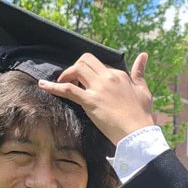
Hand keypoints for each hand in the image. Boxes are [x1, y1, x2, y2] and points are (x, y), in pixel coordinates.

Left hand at [38, 53, 153, 144]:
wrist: (138, 133)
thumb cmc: (142, 115)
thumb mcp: (143, 90)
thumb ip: (139, 72)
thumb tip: (143, 55)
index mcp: (118, 74)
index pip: (99, 65)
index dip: (90, 73)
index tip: (86, 83)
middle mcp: (107, 77)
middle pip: (85, 60)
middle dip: (75, 67)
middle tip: (72, 80)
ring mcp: (98, 89)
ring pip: (77, 69)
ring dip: (66, 74)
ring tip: (62, 83)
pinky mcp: (90, 102)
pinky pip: (68, 90)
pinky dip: (54, 87)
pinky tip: (43, 85)